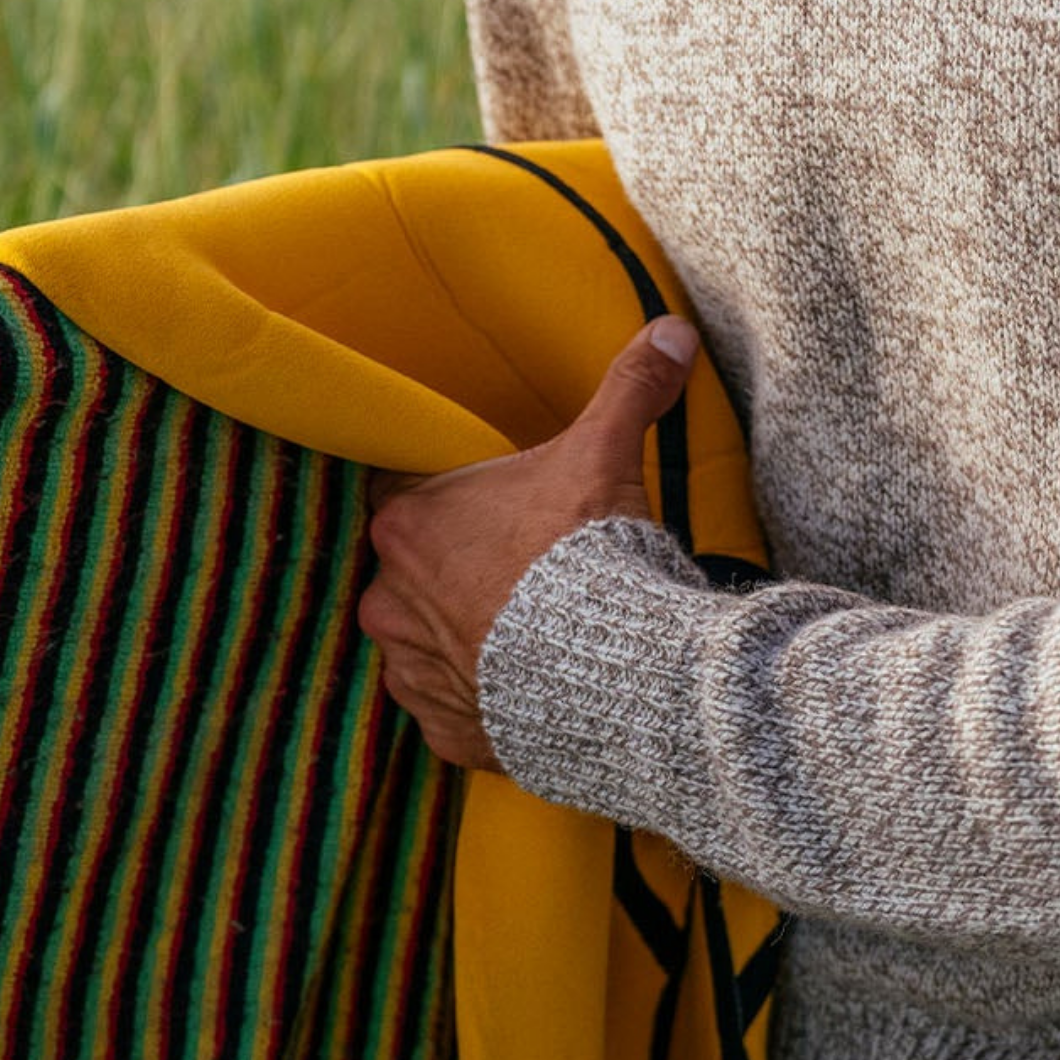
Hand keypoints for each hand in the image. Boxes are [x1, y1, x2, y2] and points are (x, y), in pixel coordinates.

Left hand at [360, 316, 698, 770]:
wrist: (608, 669)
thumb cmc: (586, 553)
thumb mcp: (606, 455)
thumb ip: (628, 388)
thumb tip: (671, 330)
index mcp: (407, 522)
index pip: (400, 498)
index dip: (445, 500)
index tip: (486, 507)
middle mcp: (389, 598)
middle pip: (408, 572)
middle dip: (453, 570)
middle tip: (517, 569)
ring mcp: (411, 671)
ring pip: (423, 643)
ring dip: (462, 636)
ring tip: (525, 630)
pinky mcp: (443, 729)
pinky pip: (450, 708)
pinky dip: (480, 698)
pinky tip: (524, 684)